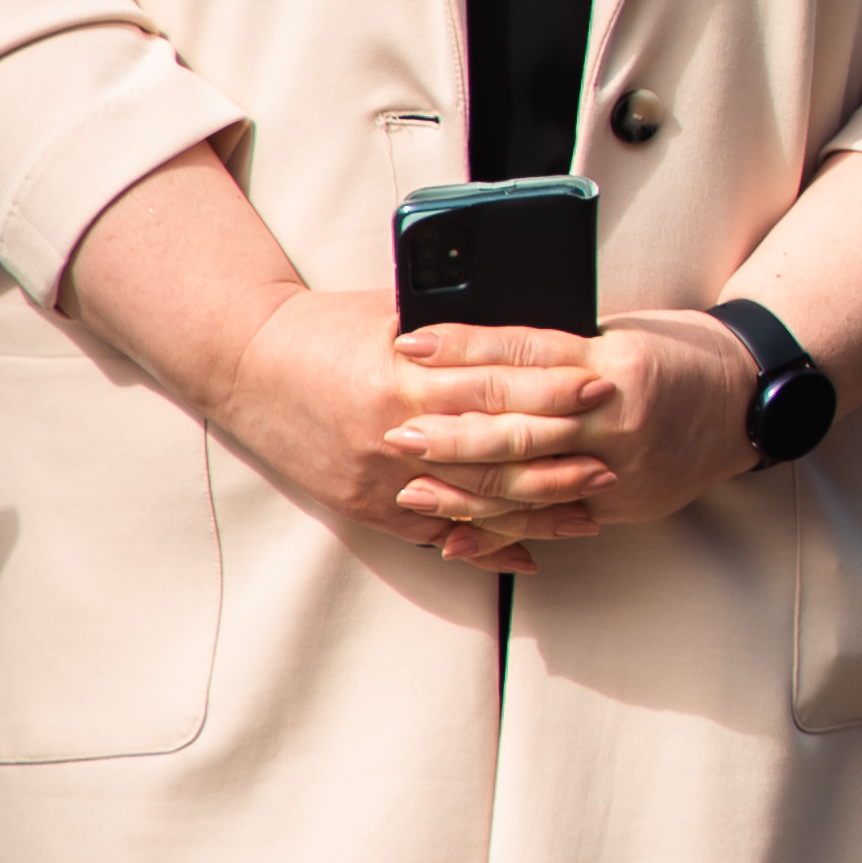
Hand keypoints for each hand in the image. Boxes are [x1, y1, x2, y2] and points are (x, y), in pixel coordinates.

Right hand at [184, 288, 571, 556]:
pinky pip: (433, 532)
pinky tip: (528, 550)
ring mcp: (377, 477)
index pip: (497, 383)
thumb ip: (463, 332)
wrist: (246, 362)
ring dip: (535, 510)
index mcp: (405, 373)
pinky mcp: (363, 505)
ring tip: (589, 509)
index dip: (554, 386)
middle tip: (615, 458)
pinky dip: (483, 543)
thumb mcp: (400, 312)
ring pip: (471, 502)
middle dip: (560, 457)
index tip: (604, 384)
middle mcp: (393, 431)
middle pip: (494, 450)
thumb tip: (540, 337)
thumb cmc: (331, 326)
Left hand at [384, 313, 762, 563]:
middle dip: (452, 430)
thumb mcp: (625, 334)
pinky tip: (458, 535)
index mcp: (617, 362)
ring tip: (410, 484)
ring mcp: (624, 466)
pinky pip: (552, 519)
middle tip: (396, 429)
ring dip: (464, 487)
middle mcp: (620, 416)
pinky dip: (502, 531)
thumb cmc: (684, 354)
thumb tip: (481, 350)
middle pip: (520, 425)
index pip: (526, 353)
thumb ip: (563, 350)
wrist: (752, 400)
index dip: (466, 348)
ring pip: (529, 481)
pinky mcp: (625, 502)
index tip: (412, 342)